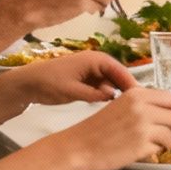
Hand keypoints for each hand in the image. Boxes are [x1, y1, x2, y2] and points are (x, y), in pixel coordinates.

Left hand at [16, 50, 138, 105]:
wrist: (29, 84)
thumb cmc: (49, 82)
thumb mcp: (71, 90)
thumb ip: (93, 94)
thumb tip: (113, 95)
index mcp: (94, 60)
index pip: (119, 69)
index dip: (130, 83)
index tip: (141, 97)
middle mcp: (95, 63)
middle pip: (118, 75)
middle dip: (126, 89)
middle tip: (137, 106)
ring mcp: (91, 72)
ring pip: (111, 82)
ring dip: (117, 94)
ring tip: (127, 109)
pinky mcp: (87, 81)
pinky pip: (102, 87)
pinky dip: (107, 96)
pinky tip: (111, 108)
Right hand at [65, 87, 170, 169]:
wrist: (78, 147)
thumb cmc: (96, 130)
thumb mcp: (120, 106)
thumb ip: (141, 105)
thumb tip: (165, 110)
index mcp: (136, 94)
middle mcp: (141, 107)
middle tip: (170, 134)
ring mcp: (142, 126)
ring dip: (168, 140)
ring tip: (158, 145)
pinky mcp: (141, 145)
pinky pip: (161, 146)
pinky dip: (158, 150)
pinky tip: (148, 151)